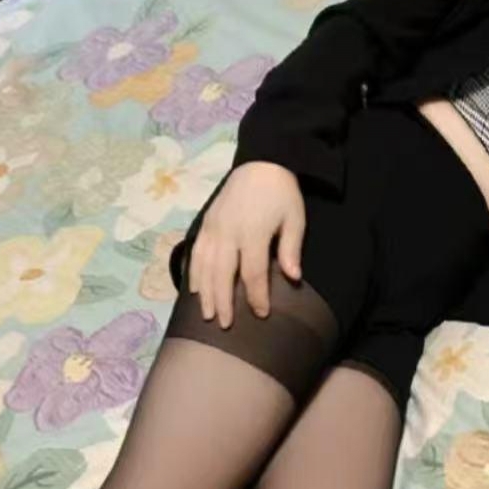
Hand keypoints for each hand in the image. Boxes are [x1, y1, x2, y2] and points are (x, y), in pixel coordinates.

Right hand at [188, 162, 305, 325]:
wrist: (261, 162)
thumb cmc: (282, 194)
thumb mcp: (294, 218)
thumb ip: (291, 249)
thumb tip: (294, 278)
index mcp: (253, 232)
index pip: (253, 272)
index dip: (256, 296)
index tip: (262, 314)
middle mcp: (228, 232)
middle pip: (223, 274)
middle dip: (224, 302)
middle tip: (225, 325)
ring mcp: (214, 228)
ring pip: (205, 266)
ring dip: (205, 293)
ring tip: (207, 315)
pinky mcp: (206, 223)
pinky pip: (196, 252)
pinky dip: (194, 273)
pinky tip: (195, 290)